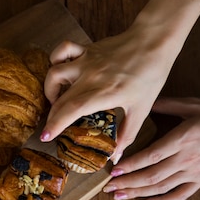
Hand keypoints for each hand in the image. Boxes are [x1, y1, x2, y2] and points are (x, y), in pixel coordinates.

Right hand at [41, 23, 176, 160]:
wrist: (153, 42)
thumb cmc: (150, 76)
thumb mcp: (142, 110)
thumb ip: (127, 135)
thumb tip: (116, 157)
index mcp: (103, 93)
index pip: (70, 110)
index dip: (55, 124)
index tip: (45, 136)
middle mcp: (89, 76)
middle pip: (60, 97)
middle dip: (51, 115)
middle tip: (52, 125)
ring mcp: (85, 61)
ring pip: (54, 72)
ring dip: (50, 88)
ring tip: (55, 98)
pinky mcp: (85, 49)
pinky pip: (62, 50)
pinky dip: (55, 58)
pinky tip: (60, 69)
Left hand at [103, 97, 199, 199]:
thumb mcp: (193, 105)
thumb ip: (167, 104)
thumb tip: (143, 100)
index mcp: (182, 139)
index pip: (152, 156)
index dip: (132, 164)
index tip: (114, 169)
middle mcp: (187, 159)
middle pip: (153, 175)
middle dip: (128, 182)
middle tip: (108, 187)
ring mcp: (195, 173)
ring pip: (162, 187)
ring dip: (139, 193)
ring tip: (119, 196)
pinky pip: (181, 195)